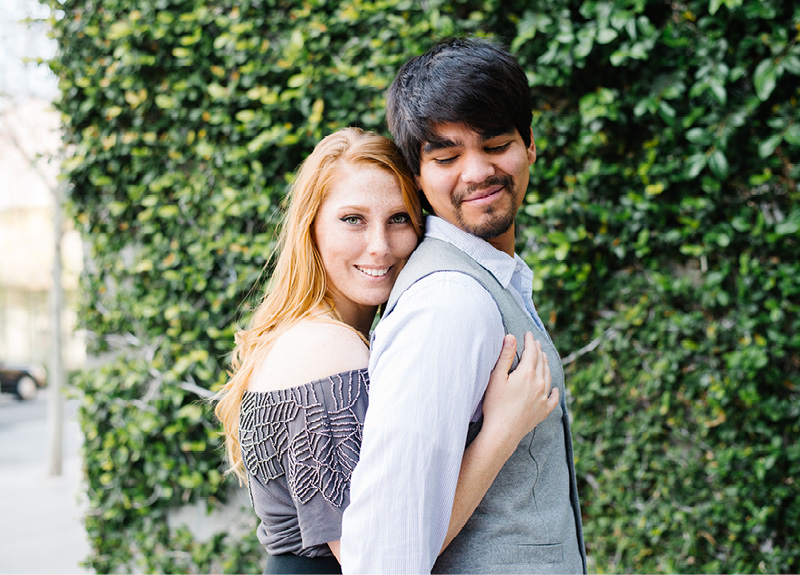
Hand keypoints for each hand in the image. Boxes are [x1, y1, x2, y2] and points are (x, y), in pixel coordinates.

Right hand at [481, 332, 559, 448]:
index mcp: (527, 374)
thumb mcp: (496, 378)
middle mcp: (539, 384)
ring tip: (544, 359)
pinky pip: (553, 399)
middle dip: (538, 351)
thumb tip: (512, 337)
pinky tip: (555, 389)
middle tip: (536, 343)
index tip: (528, 334)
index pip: (531, 352)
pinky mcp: (543, 411)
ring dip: (546, 365)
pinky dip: (555, 391)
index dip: (530, 341)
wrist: (502, 433)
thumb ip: (505, 356)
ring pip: (548, 377)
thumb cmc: (495, 405)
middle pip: (541, 362)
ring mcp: (543, 398)